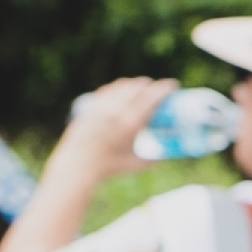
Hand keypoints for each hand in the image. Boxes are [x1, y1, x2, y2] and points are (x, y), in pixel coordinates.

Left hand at [56, 77, 173, 164]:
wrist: (80, 162)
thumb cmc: (109, 166)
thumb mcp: (136, 164)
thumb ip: (153, 160)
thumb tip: (164, 156)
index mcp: (131, 123)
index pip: (152, 97)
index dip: (164, 88)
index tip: (172, 84)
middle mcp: (117, 111)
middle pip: (138, 87)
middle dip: (150, 85)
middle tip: (157, 88)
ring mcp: (103, 106)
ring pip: (123, 86)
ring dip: (135, 84)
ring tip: (141, 88)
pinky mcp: (92, 106)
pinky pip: (109, 90)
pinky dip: (119, 88)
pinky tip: (122, 91)